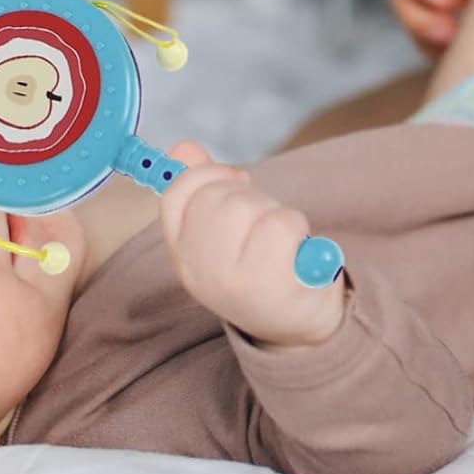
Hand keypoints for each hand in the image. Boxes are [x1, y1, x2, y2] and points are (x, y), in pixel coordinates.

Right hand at [159, 141, 346, 348]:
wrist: (296, 326)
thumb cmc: (259, 267)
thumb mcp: (222, 233)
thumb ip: (201, 186)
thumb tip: (184, 147)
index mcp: (182, 254)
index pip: (175, 193)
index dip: (207, 174)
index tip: (234, 181)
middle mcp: (199, 270)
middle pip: (216, 195)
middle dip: (247, 195)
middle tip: (262, 220)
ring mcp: (231, 280)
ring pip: (248, 206)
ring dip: (273, 211)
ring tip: (278, 241)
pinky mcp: (270, 286)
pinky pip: (282, 224)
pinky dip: (297, 228)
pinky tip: (296, 252)